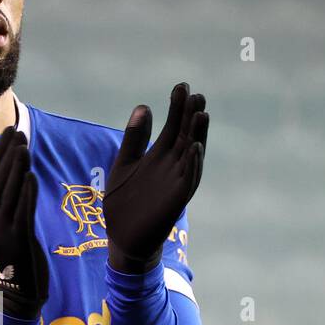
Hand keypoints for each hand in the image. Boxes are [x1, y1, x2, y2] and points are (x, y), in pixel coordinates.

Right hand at [0, 126, 48, 319]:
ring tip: (23, 147)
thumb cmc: (10, 259)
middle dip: (7, 155)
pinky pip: (22, 212)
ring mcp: (2, 231)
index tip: (7, 133)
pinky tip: (31, 176)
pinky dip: (26, 193)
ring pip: (9, 194)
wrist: (13, 294)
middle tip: (16, 132)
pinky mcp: (18, 240)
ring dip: (16, 169)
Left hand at [104, 82, 208, 273]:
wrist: (123, 238)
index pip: (174, 126)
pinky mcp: (176, 201)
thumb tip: (144, 105)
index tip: (181, 85)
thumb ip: (134, 138)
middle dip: (191, 116)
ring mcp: (176, 182)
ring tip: (201, 114)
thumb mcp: (125, 164)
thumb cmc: (124, 203)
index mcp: (160, 155)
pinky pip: (188, 181)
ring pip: (192, 155)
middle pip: (186, 136)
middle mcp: (173, 166)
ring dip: (198, 135)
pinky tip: (196, 148)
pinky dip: (193, 165)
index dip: (177, 107)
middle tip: (196, 94)